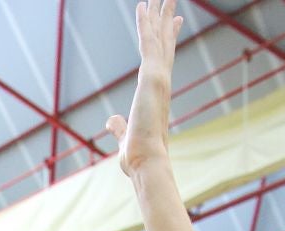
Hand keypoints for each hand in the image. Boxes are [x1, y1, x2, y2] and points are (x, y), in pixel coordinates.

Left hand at [107, 0, 181, 177]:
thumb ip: (118, 126)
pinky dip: (145, 24)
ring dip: (157, 13)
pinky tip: (142, 6)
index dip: (167, 37)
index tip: (173, 20)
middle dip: (166, 17)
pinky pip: (147, 43)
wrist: (146, 162)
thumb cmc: (138, 156)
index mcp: (156, 93)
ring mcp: (159, 78)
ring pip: (158, 37)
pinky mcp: (152, 77)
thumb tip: (111, 121)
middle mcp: (162, 82)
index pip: (163, 57)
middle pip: (165, 42)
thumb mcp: (125, 136)